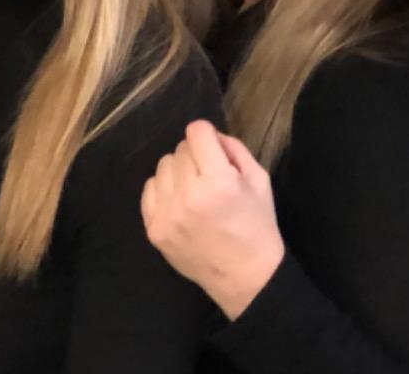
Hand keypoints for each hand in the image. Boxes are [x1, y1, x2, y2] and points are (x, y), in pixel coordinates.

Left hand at [140, 120, 285, 320]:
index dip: (207, 136)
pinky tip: (181, 204)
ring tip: (195, 191)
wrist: (245, 277)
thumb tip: (209, 134)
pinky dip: (164, 190)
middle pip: (180, 149)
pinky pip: (149, 189)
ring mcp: (167, 214)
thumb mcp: (259, 180)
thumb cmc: (256, 226)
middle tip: (209, 176)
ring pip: (163, 166)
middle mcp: (189, 196)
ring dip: (179, 172)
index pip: (197, 131)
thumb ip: (234, 148)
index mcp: (219, 181)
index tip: (214, 150)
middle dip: (196, 156)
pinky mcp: (154, 229)